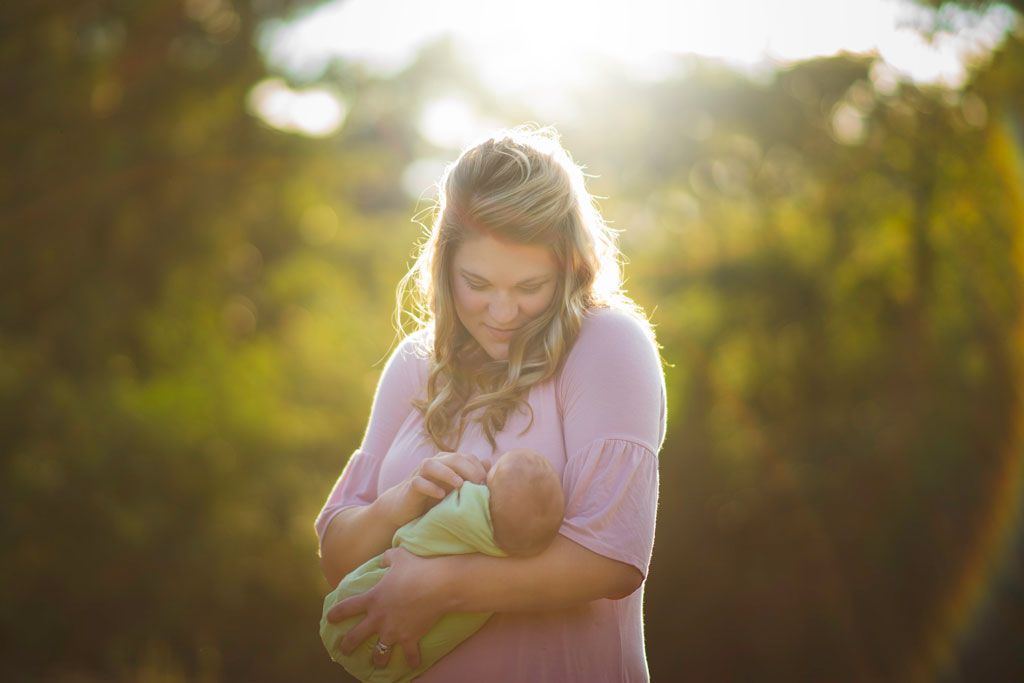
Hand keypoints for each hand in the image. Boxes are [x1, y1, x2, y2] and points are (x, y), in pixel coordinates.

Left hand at [327, 547, 445, 669]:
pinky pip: (409, 654)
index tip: (330, 618)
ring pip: (380, 652)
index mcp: (373, 599)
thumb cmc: (417, 568)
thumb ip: (387, 558)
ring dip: (378, 659)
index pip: (348, 607)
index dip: (337, 613)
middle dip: (347, 645)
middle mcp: (379, 618)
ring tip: (377, 664)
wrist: (438, 585)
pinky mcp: (410, 638)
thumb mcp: (398, 556)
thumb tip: (382, 561)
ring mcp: (393, 631)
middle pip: (356, 636)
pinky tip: (412, 665)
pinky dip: (412, 660)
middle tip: (343, 650)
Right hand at [383, 451, 487, 525]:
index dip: (480, 468)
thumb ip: (471, 475)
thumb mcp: (456, 488)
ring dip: (447, 473)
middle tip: (480, 484)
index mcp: (448, 462)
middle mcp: (434, 463)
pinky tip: (440, 495)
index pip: (467, 457)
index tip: (489, 485)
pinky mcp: (410, 486)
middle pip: (453, 458)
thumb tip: (489, 463)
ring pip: (432, 464)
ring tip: (460, 485)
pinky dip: (429, 487)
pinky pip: (418, 482)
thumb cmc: (434, 497)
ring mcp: (420, 473)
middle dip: (469, 469)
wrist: (406, 507)